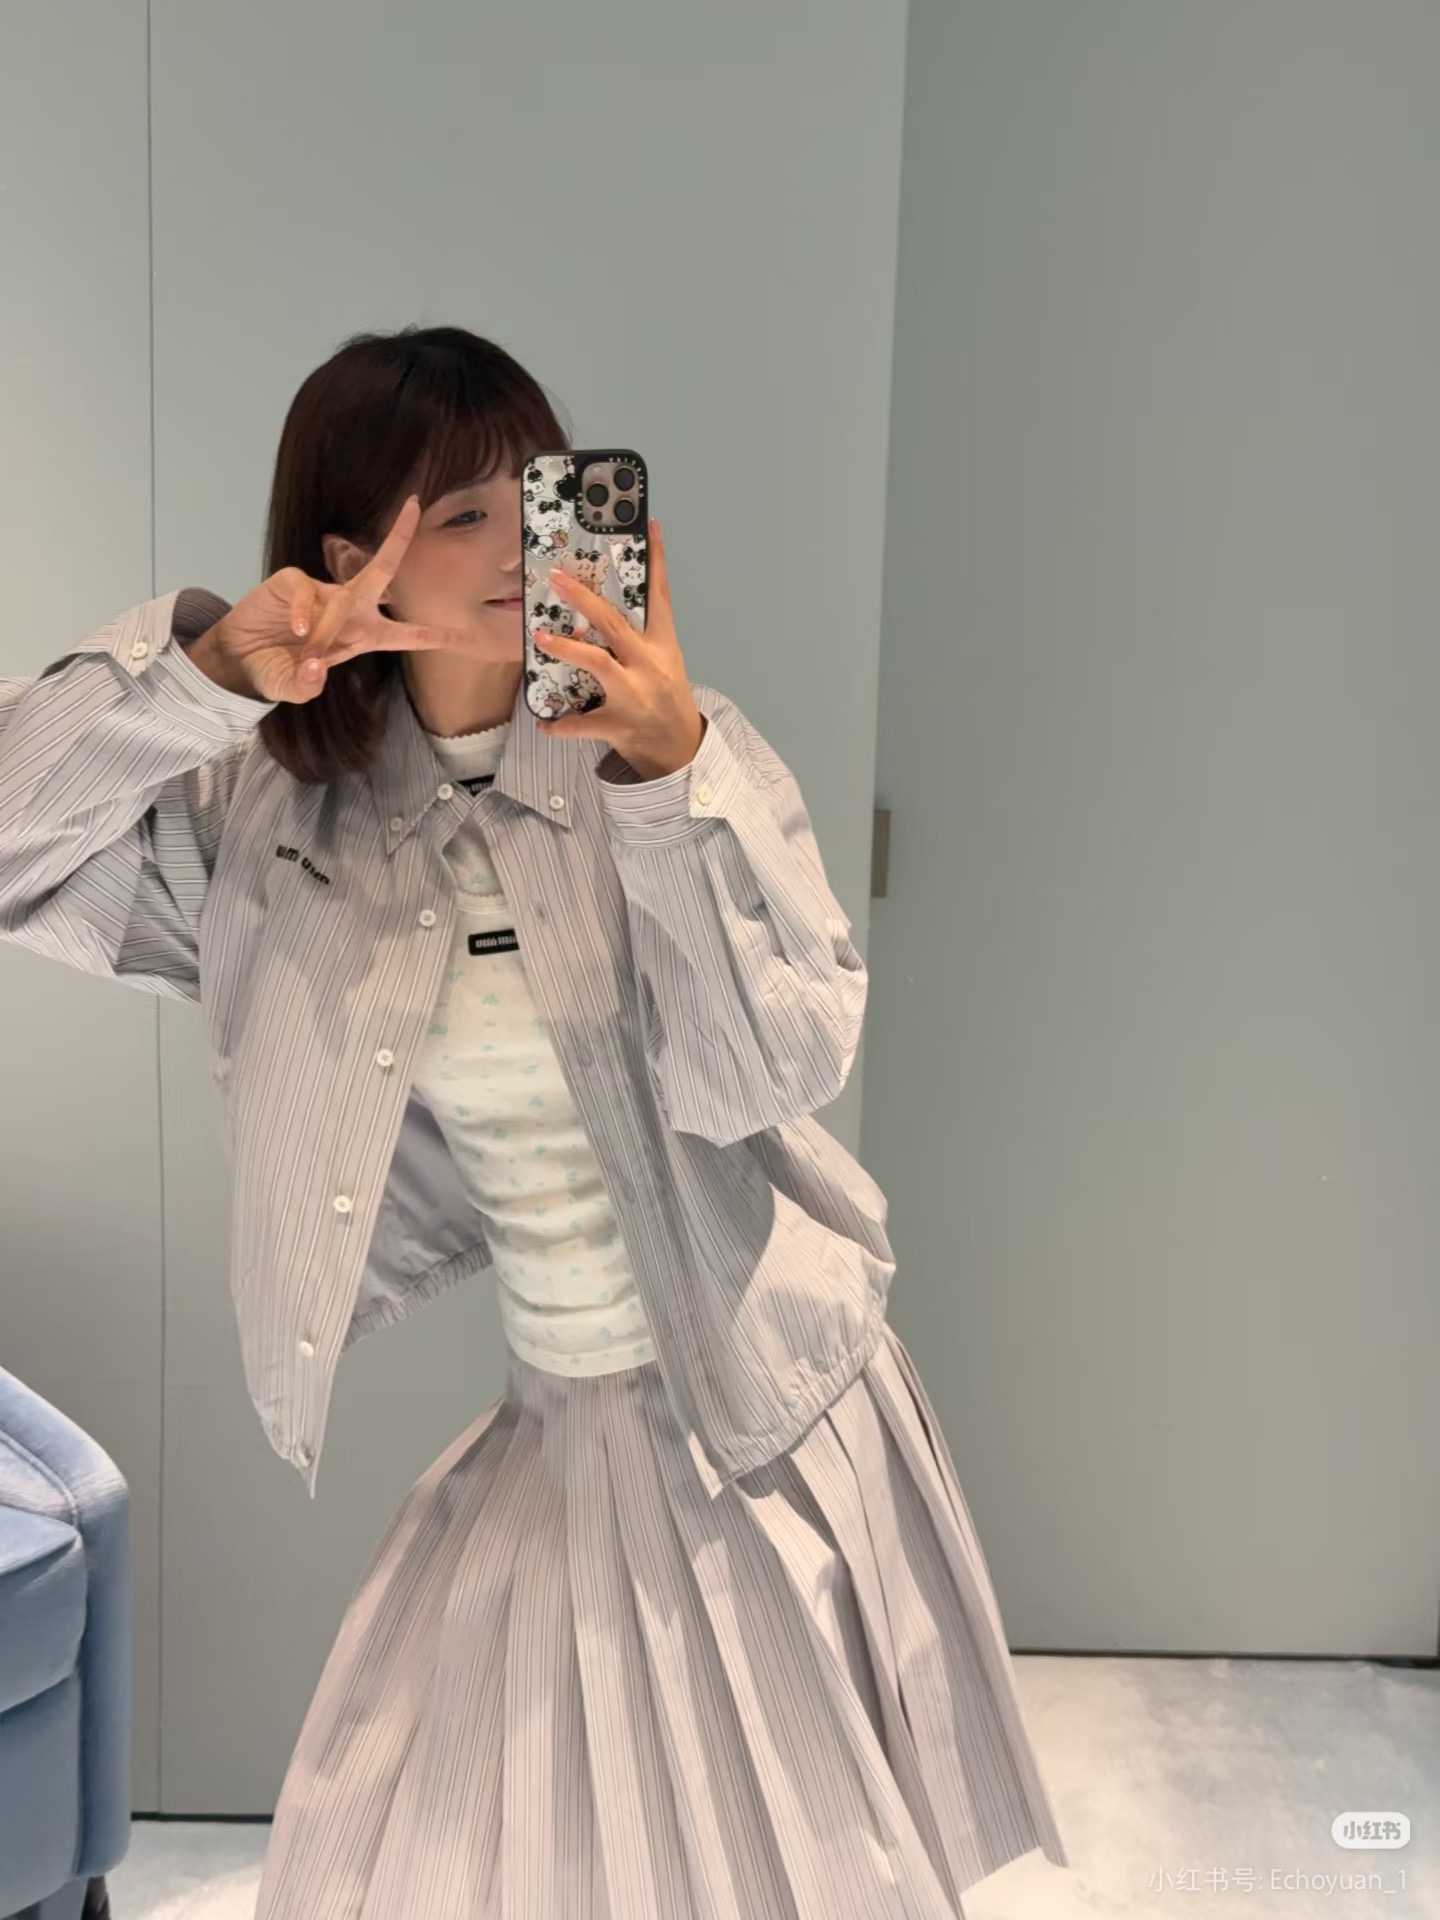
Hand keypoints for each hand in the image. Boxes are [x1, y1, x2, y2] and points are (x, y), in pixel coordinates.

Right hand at [190, 495, 515, 704]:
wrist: (238, 659)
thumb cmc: (276, 670)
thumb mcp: (296, 688)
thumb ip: (308, 686)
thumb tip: (317, 669)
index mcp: (362, 636)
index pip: (404, 634)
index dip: (432, 635)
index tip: (463, 635)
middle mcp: (348, 609)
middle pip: (382, 570)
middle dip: (399, 539)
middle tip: (416, 507)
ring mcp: (321, 592)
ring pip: (341, 600)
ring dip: (329, 629)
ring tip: (308, 651)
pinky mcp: (292, 583)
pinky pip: (308, 594)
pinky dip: (306, 614)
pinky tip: (298, 632)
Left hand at [531, 520, 704, 780]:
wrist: (679, 748)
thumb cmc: (667, 698)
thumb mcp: (665, 660)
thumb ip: (640, 634)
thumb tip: (603, 606)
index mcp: (662, 646)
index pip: (660, 597)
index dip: (656, 561)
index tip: (651, 527)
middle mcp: (648, 665)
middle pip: (614, 624)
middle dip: (583, 599)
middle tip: (557, 578)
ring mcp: (633, 695)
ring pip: (596, 664)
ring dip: (565, 648)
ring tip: (539, 637)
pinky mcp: (617, 724)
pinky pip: (581, 723)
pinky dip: (560, 724)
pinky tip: (544, 722)